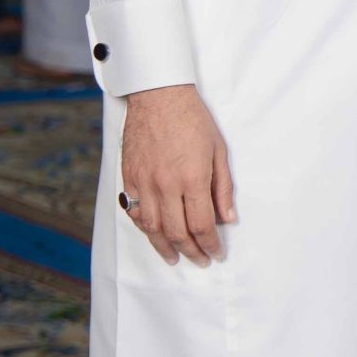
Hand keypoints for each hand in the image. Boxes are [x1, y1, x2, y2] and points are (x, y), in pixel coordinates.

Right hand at [119, 83, 235, 265]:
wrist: (158, 95)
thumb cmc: (193, 119)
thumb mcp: (218, 151)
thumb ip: (222, 187)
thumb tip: (227, 218)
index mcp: (192, 179)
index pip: (202, 225)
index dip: (210, 244)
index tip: (216, 254)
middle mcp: (166, 185)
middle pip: (177, 232)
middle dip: (191, 252)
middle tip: (200, 261)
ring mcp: (144, 182)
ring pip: (152, 228)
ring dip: (164, 247)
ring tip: (174, 258)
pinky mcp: (129, 176)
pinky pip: (135, 211)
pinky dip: (144, 227)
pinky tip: (153, 234)